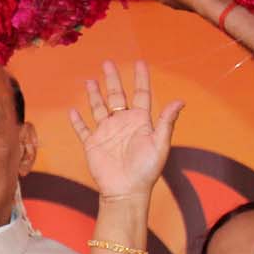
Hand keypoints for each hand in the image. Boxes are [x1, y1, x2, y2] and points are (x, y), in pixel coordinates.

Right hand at [68, 61, 182, 199]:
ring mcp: (106, 133)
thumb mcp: (160, 144)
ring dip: (95, 95)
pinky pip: (83, 130)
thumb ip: (166, 122)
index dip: (141, 78)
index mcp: (140, 122)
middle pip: (117, 96)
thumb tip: (180, 101)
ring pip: (99, 108)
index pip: (141, 94)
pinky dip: (77, 121)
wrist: (126, 191)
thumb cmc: (146, 170)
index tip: (139, 62)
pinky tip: (73, 110)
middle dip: (113, 79)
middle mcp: (122, 123)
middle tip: (108, 62)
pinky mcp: (92, 144)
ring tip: (90, 80)